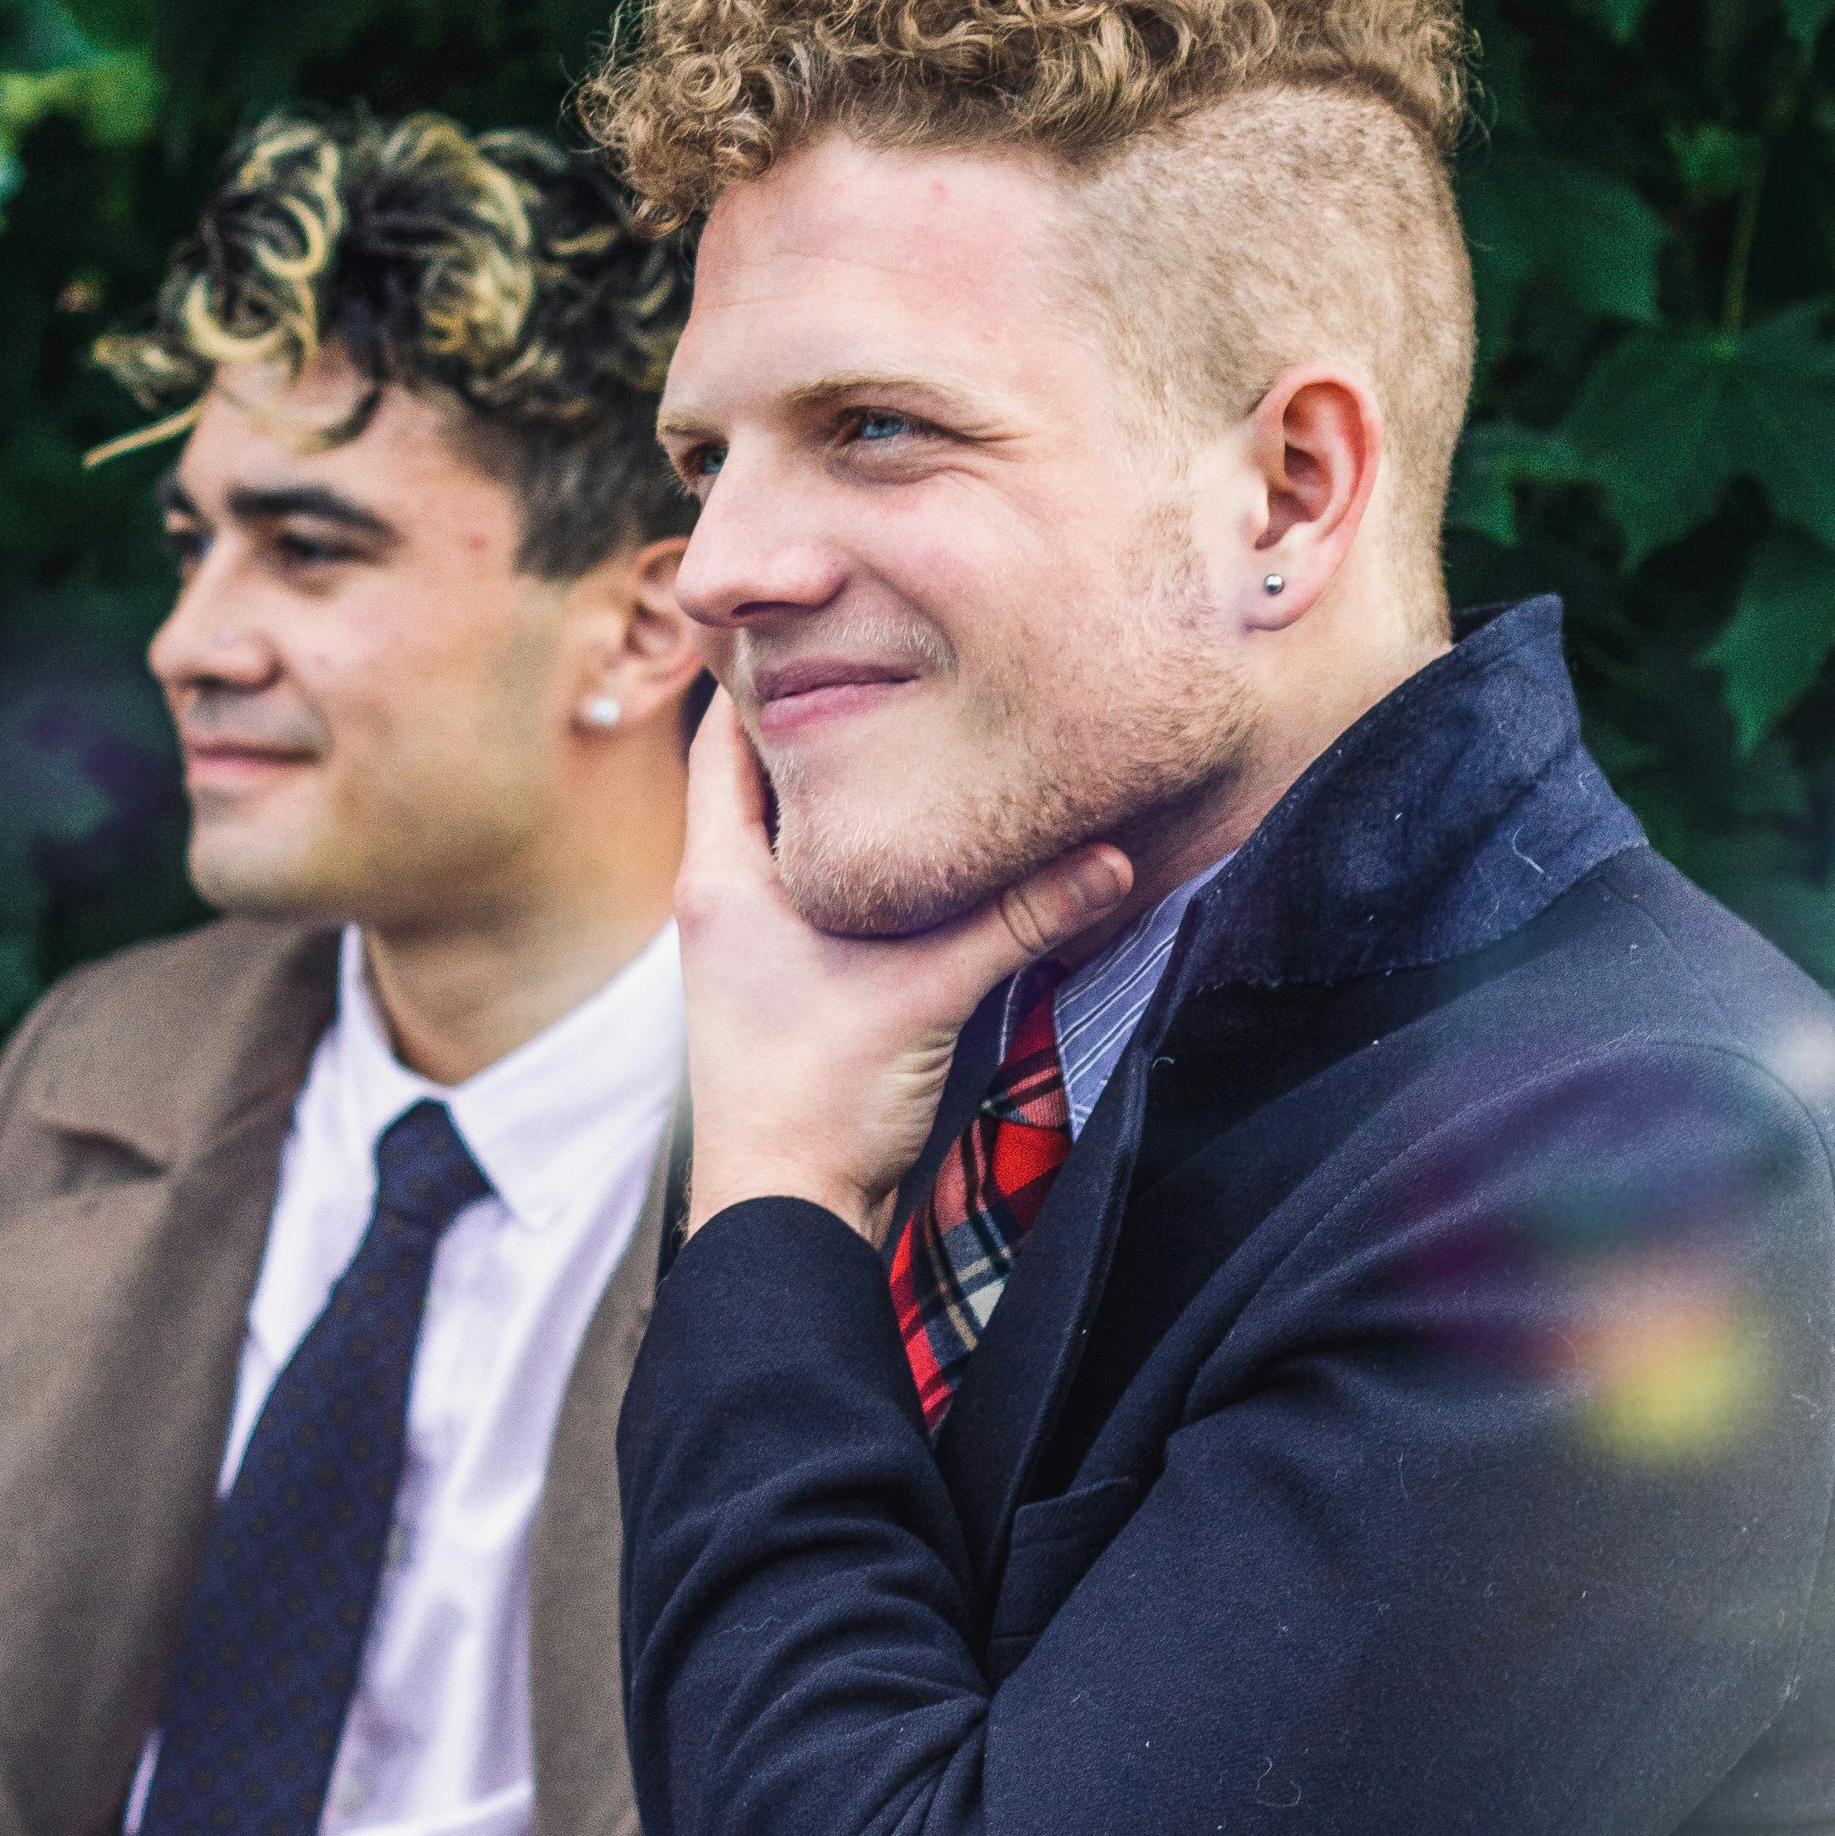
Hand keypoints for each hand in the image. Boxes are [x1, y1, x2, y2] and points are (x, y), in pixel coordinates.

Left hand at [679, 690, 1130, 1238]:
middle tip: (889, 665)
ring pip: (789, 838)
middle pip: (760, 779)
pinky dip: (855, 859)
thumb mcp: (931, 990)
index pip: (723, 738)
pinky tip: (914, 846)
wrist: (786, 1212)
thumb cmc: (821, 1098)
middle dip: (821, 726)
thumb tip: (1114, 857)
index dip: (765, 676)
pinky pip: (811, 890)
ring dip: (842, 797)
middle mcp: (720, 900)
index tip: (825, 623)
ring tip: (909, 738)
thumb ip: (1021, 916)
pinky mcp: (781, 984)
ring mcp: (746, 946)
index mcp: (721, 877)